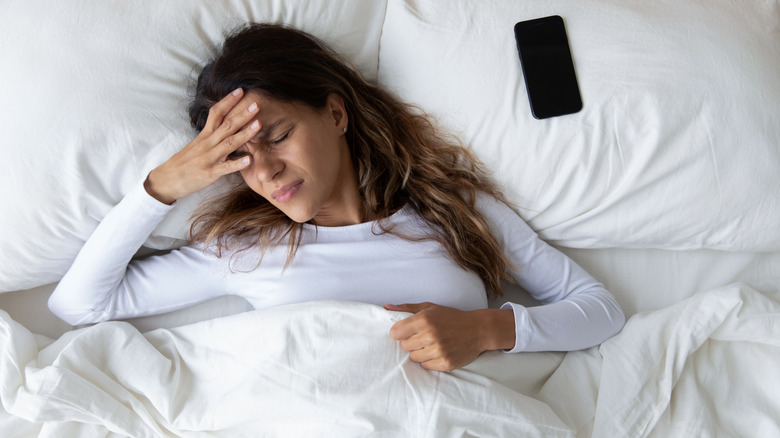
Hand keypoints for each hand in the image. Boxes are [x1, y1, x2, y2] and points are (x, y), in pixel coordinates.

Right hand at [144, 88, 259, 203]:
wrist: (167, 180)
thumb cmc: (184, 162)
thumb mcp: (197, 144)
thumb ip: (211, 134)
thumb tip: (225, 123)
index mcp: (204, 135)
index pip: (216, 113)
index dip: (228, 101)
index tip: (241, 90)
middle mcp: (207, 143)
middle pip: (226, 125)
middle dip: (242, 114)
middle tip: (257, 104)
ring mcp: (209, 158)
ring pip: (229, 143)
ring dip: (245, 134)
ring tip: (259, 125)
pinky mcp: (210, 173)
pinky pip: (226, 167)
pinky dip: (238, 163)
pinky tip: (249, 159)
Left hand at [385, 302, 514, 371]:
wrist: (478, 329)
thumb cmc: (451, 317)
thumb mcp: (429, 307)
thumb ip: (406, 308)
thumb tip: (385, 307)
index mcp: (424, 320)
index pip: (395, 333)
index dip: (399, 332)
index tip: (407, 331)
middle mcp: (430, 336)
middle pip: (404, 346)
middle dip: (411, 341)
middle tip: (423, 337)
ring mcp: (438, 351)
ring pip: (413, 358)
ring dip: (420, 352)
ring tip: (432, 344)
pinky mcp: (445, 363)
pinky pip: (425, 366)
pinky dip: (429, 361)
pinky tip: (438, 352)